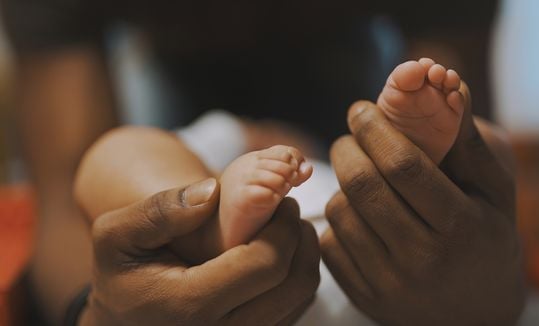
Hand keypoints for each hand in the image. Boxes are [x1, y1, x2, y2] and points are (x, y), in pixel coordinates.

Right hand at [81, 178, 319, 324]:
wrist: (125, 317)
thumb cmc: (122, 272)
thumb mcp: (117, 235)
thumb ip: (159, 211)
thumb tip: (212, 191)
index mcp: (191, 307)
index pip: (266, 264)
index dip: (283, 226)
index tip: (281, 200)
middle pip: (295, 284)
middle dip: (299, 238)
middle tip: (288, 209)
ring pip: (302, 298)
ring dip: (304, 256)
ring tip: (285, 228)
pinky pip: (296, 308)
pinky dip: (297, 275)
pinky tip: (279, 252)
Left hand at [322, 96, 524, 324]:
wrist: (475, 311)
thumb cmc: (486, 238)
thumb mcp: (492, 191)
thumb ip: (467, 140)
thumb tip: (448, 83)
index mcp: (459, 226)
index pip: (402, 165)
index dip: (374, 128)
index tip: (360, 109)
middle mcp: (422, 259)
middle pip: (362, 185)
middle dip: (347, 147)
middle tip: (351, 135)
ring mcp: (389, 284)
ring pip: (339, 212)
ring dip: (341, 183)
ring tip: (361, 178)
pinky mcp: (364, 296)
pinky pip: (328, 243)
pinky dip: (337, 219)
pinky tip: (357, 213)